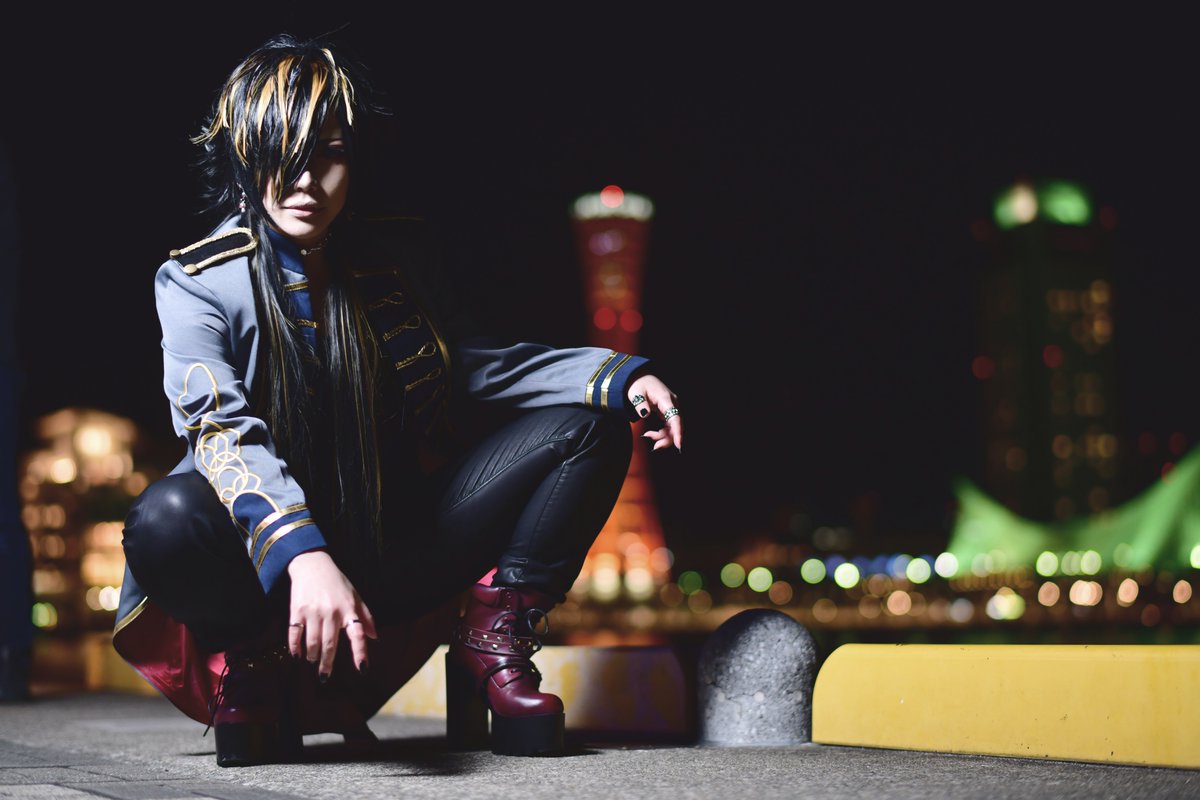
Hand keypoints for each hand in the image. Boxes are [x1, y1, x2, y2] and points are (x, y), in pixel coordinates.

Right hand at [286, 550, 377, 679]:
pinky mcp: (297, 610)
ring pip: (312, 642)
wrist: (312, 564)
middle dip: (327, 664)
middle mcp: (332, 612)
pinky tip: (297, 655)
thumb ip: (366, 617)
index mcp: (349, 609)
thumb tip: (375, 638)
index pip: (357, 634)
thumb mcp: (356, 596)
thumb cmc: (337, 583)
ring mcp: (313, 612)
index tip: (362, 669)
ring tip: (313, 660)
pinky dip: (295, 648)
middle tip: (324, 676)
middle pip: (330, 644)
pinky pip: (294, 634)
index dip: (360, 652)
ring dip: (312, 656)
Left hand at [628, 373, 682, 452]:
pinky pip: (669, 425)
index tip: (679, 444)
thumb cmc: (638, 384)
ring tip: (648, 436)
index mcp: (665, 399)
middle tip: (655, 447)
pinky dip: (662, 433)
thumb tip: (645, 413)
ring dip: (663, 437)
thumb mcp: (635, 393)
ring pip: (673, 427)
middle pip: (676, 425)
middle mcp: (672, 403)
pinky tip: (651, 434)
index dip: (678, 432)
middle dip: (668, 439)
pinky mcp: (667, 411)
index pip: (675, 417)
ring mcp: (671, 407)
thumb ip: (640, 404)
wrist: (639, 377)